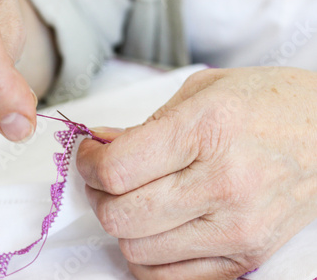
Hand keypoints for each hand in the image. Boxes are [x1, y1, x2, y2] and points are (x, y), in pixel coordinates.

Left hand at [77, 67, 316, 278]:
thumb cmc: (267, 104)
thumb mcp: (202, 93)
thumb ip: (145, 125)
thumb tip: (100, 146)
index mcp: (207, 130)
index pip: (118, 169)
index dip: (88, 165)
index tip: (89, 157)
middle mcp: (224, 184)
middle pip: (121, 215)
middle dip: (98, 195)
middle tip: (104, 178)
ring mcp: (238, 228)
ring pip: (138, 250)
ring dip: (122, 226)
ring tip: (133, 200)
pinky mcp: (246, 257)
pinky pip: (170, 278)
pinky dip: (147, 257)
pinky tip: (154, 230)